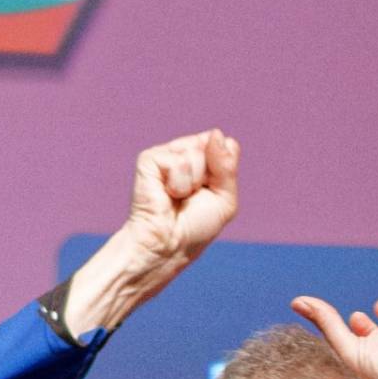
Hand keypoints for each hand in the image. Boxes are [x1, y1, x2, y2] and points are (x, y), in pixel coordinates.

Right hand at [122, 129, 239, 273]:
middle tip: (194, 197)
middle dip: (210, 177)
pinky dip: (179, 183)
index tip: (211, 193)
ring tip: (178, 197)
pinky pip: (179, 161)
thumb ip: (227, 166)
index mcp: (203, 159)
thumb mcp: (225, 199)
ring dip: (193, 182)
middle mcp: (183, 152)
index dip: (224, 170)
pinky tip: (167, 194)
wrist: (169, 245)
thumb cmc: (195, 228)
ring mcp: (166, 154)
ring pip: (196, 152)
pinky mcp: (150, 159)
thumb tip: (215, 133)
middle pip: (211, 145)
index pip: (225, 145)